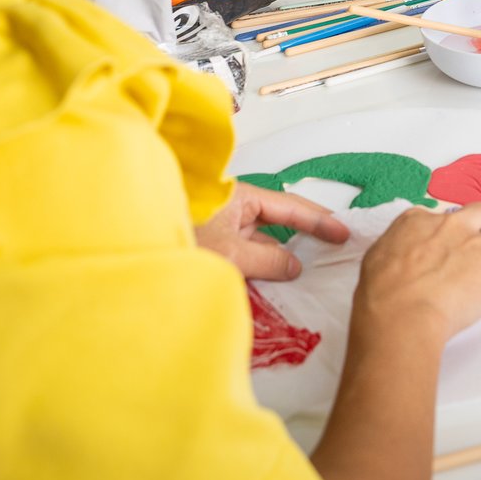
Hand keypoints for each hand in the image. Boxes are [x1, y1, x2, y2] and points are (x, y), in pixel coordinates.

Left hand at [195, 182, 350, 280]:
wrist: (136, 244)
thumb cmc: (180, 237)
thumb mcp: (230, 253)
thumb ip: (267, 260)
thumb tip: (294, 266)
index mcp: (241, 198)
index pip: (290, 207)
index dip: (320, 221)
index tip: (344, 232)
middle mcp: (233, 209)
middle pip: (277, 222)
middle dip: (304, 235)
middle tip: (334, 248)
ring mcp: (221, 227)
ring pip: (260, 241)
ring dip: (279, 257)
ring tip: (309, 272)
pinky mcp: (212, 245)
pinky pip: (245, 253)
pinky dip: (260, 266)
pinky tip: (271, 281)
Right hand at [352, 203, 480, 344]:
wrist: (401, 314)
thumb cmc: (381, 293)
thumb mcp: (378, 255)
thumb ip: (400, 245)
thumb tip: (406, 252)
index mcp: (419, 219)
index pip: (445, 216)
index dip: (450, 233)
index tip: (447, 250)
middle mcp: (453, 224)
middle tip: (479, 253)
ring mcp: (479, 243)